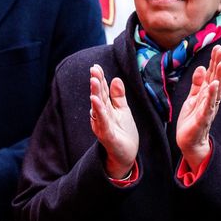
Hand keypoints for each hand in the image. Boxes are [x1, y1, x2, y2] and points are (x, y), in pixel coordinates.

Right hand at [90, 64, 138, 178]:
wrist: (126, 155)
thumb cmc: (123, 132)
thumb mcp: (123, 110)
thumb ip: (118, 96)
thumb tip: (116, 78)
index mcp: (106, 108)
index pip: (102, 91)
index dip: (100, 79)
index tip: (96, 66)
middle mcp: (101, 115)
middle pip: (98, 96)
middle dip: (96, 83)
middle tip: (93, 69)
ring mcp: (103, 125)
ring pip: (98, 107)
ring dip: (95, 93)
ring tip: (94, 81)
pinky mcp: (107, 135)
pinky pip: (102, 121)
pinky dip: (98, 111)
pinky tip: (95, 101)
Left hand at [175, 45, 220, 168]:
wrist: (189, 141)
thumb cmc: (191, 120)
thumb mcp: (192, 98)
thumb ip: (197, 84)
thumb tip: (202, 67)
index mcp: (207, 94)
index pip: (213, 75)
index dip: (215, 62)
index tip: (219, 47)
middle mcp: (211, 100)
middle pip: (216, 79)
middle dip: (219, 64)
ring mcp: (208, 109)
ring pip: (215, 90)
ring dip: (219, 76)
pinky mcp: (202, 118)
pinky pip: (208, 105)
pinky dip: (210, 95)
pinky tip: (213, 85)